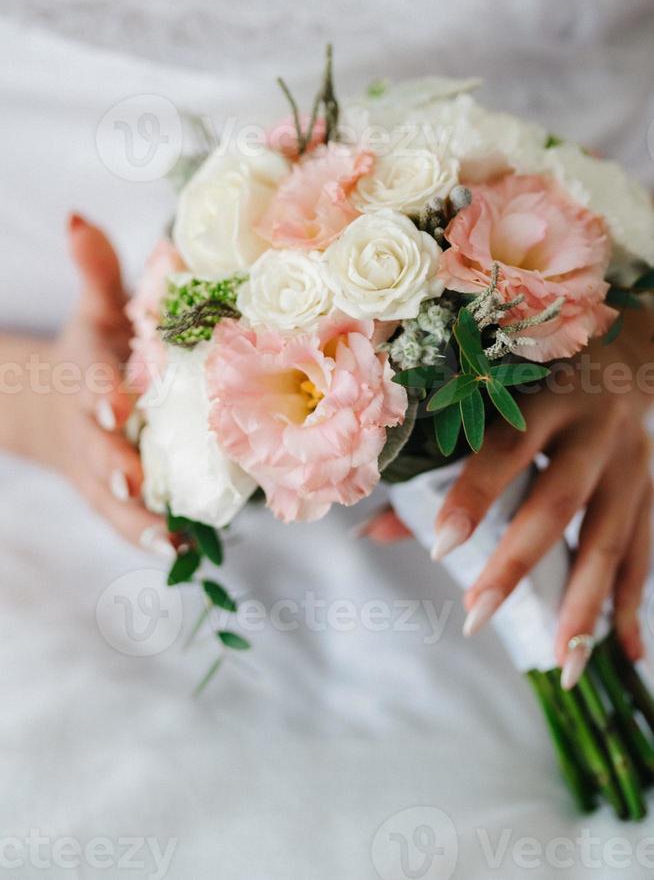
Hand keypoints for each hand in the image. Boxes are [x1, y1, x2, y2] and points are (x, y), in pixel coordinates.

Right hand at [36, 214, 168, 553]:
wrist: (55, 403)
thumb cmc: (94, 350)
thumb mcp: (94, 306)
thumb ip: (96, 268)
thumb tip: (76, 216)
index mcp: (88, 373)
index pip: (90, 382)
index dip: (101, 393)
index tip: (117, 403)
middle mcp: (89, 426)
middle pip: (97, 448)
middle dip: (113, 462)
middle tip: (133, 477)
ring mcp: (97, 465)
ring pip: (111, 496)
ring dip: (135, 515)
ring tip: (167, 536)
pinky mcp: (109, 494)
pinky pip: (125, 521)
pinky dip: (148, 537)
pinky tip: (180, 553)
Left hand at [365, 319, 653, 676]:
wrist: (628, 355)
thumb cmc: (536, 381)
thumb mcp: (488, 402)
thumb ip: (433, 463)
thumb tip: (369, 532)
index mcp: (544, 397)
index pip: (506, 446)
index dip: (475, 493)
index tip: (439, 544)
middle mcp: (593, 431)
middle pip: (559, 501)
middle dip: (518, 562)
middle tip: (475, 616)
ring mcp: (631, 465)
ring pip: (611, 539)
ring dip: (586, 604)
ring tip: (562, 664)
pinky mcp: (651, 492)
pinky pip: (644, 555)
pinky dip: (633, 606)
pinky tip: (624, 654)